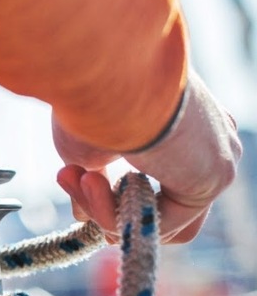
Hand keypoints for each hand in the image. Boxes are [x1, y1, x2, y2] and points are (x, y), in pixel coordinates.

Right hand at [53, 70, 241, 243]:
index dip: (120, 199)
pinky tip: (91, 184)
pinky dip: (121, 215)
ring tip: (79, 180)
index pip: (162, 177)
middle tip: (78, 199)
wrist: (105, 73)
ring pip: (161, 217)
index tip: (78, 183)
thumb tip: (81, 216)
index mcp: (184, 120)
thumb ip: (94, 180)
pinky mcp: (215, 176)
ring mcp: (217, 155)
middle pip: (165, 206)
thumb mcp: (86, 146)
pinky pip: (163, 222)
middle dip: (115, 213)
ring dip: (109, 213)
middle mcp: (210, 137)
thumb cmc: (90, 99)